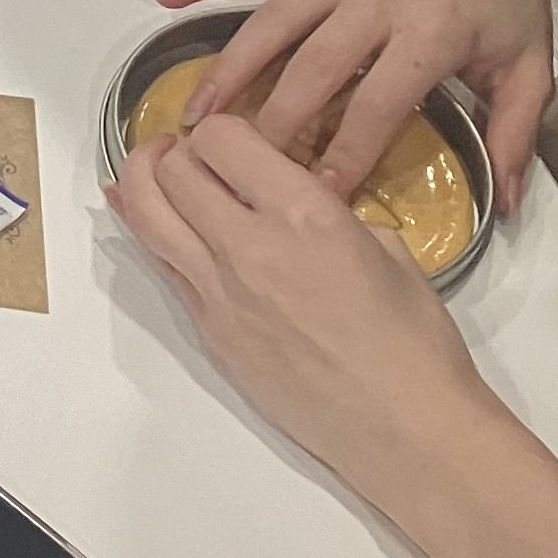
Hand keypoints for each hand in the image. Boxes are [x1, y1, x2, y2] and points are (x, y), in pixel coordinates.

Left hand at [109, 115, 507, 507]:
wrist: (404, 429)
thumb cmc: (414, 343)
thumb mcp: (387, 248)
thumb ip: (329, 211)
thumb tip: (290, 199)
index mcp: (302, 215)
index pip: (221, 140)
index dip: (220, 128)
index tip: (232, 137)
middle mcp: (247, 247)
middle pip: (170, 172)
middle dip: (174, 150)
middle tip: (186, 151)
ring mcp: (218, 293)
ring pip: (146, 216)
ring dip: (142, 183)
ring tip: (156, 173)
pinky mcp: (207, 331)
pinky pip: (163, 266)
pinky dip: (151, 233)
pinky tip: (155, 219)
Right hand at [155, 0, 557, 213]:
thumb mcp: (530, 68)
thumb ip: (516, 135)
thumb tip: (506, 202)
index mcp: (428, 32)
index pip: (378, 103)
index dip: (346, 151)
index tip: (319, 193)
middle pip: (311, 67)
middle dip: (274, 122)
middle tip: (239, 167)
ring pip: (272, 23)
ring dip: (230, 68)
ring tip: (197, 113)